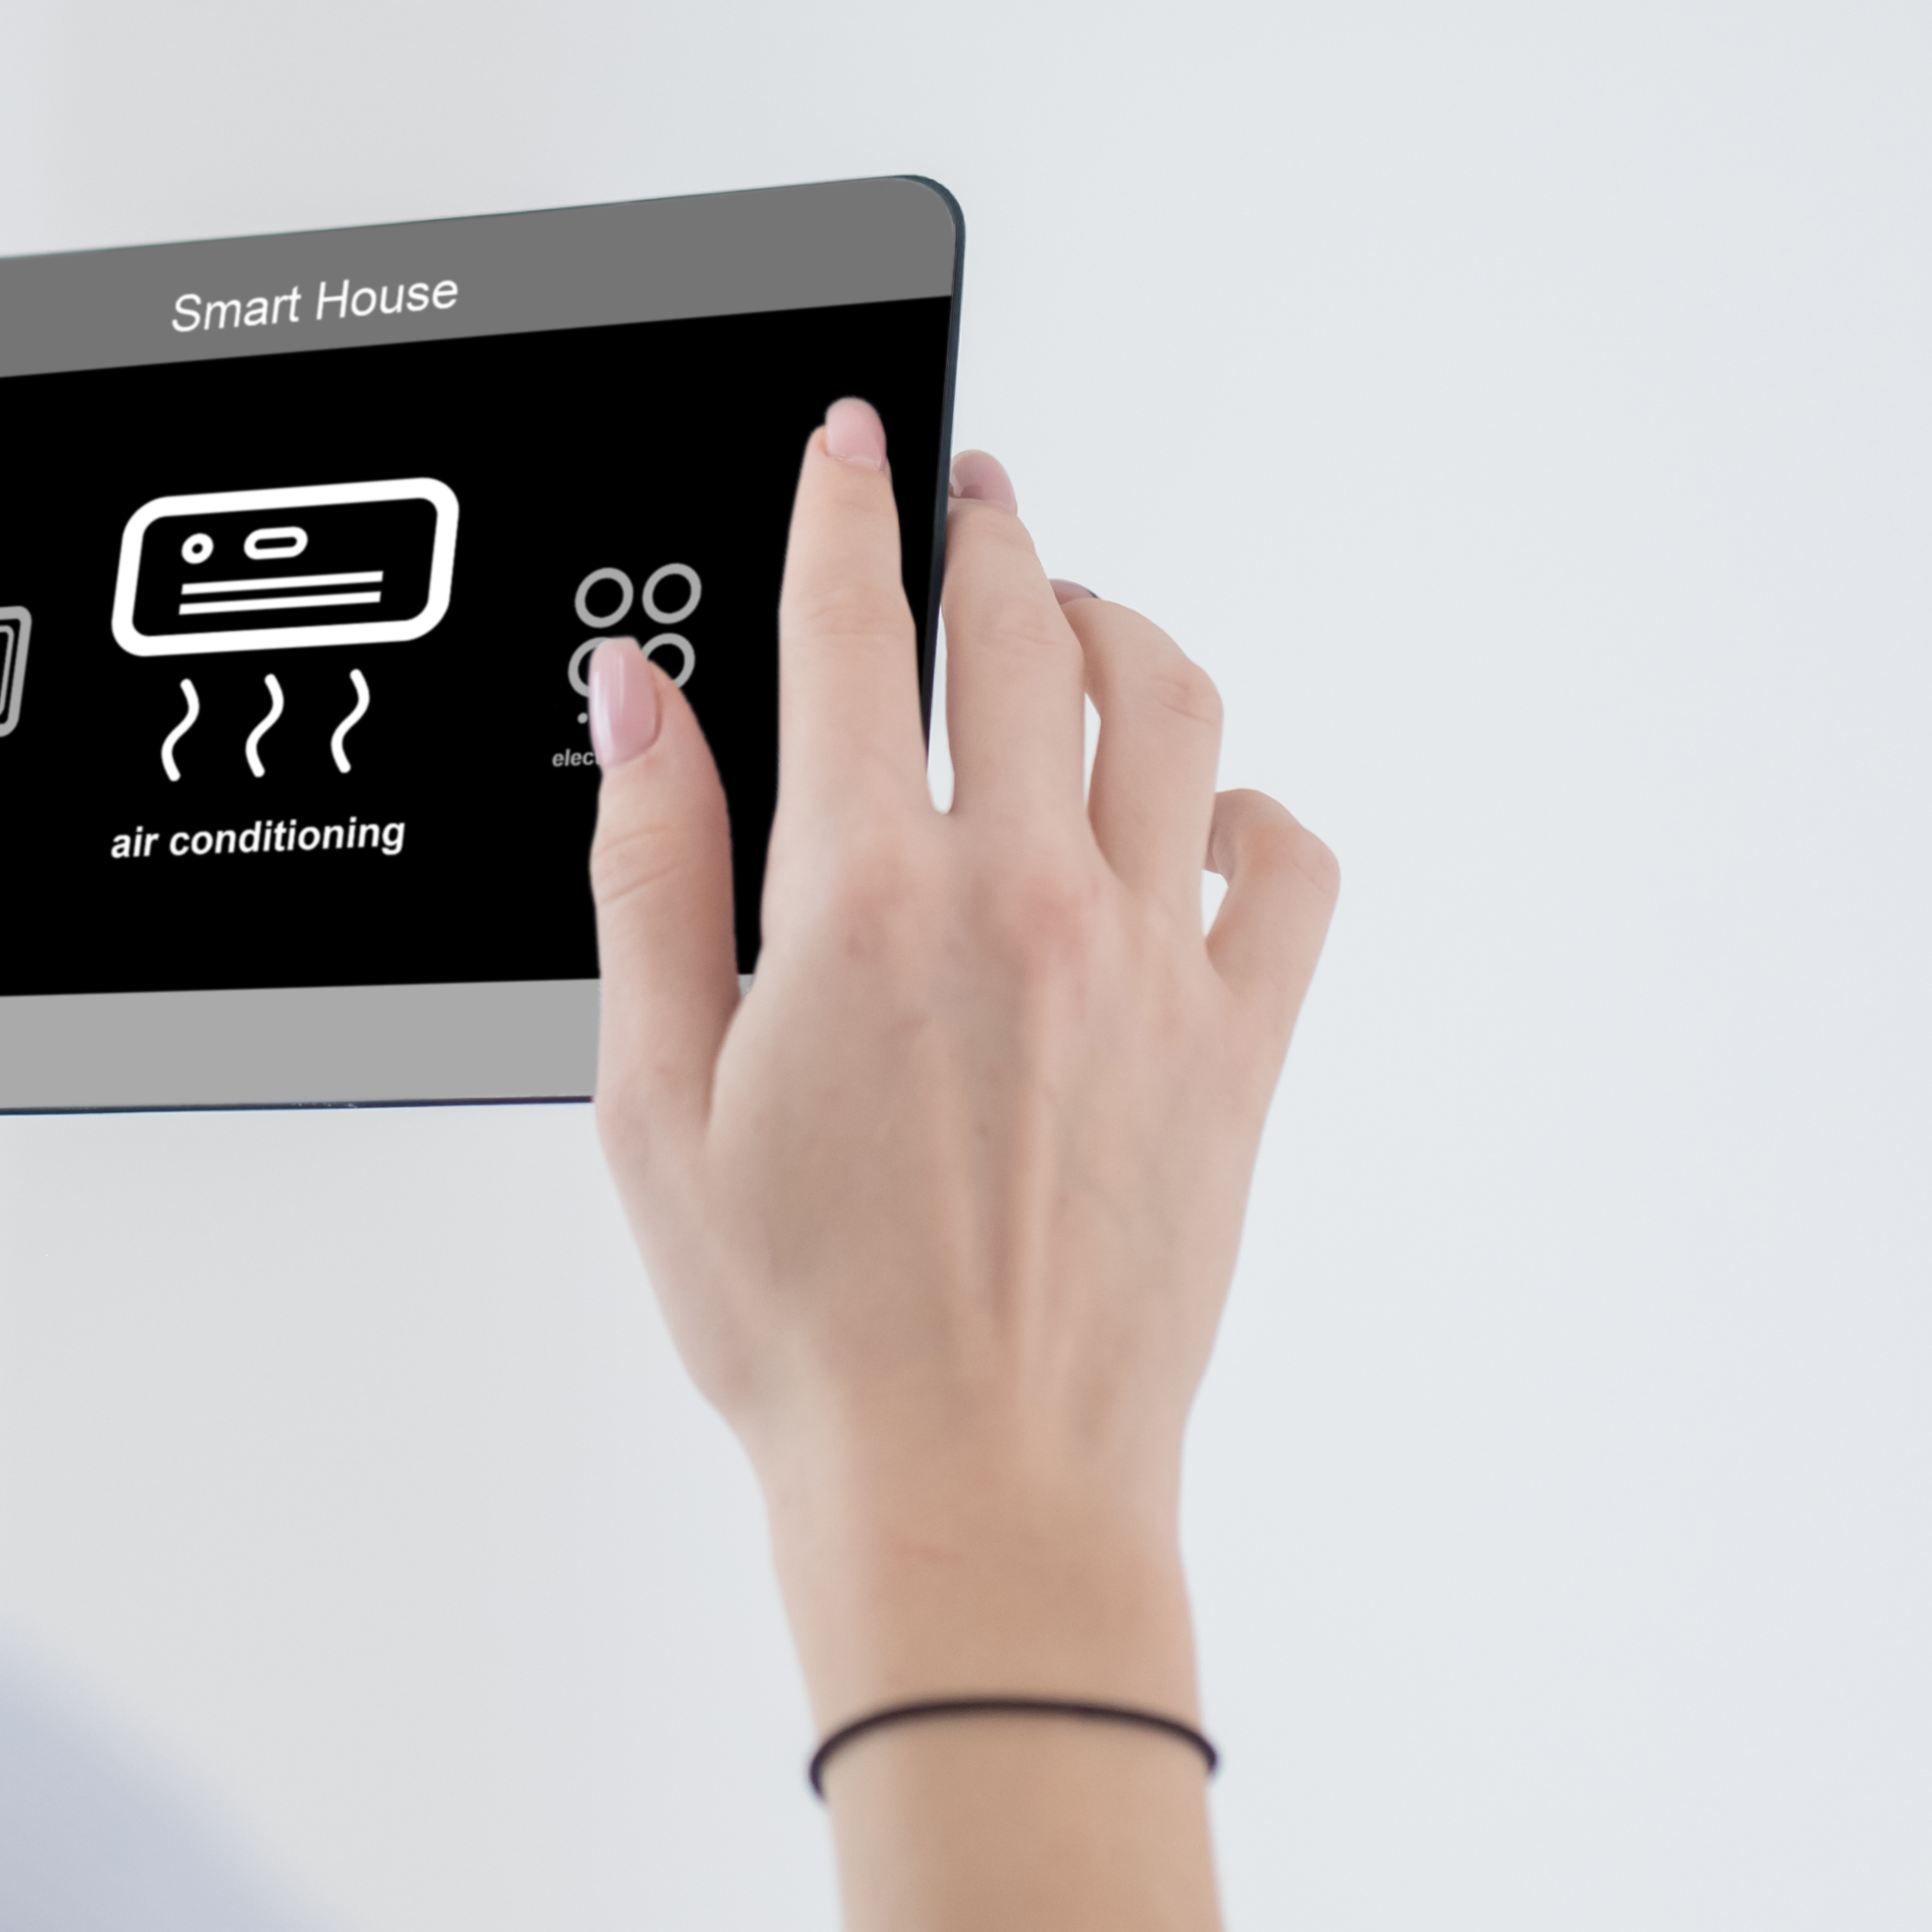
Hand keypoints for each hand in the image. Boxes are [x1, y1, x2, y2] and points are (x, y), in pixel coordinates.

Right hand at [586, 407, 1336, 1724]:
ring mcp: (1152, 965)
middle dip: (987, 533)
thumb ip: (651, 866)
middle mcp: (1022, 900)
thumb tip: (641, 702)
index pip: (853, 628)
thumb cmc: (806, 1330)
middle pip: (1025, 629)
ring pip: (1174, 707)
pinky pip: (1290, 864)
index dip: (847, 506)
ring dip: (1120, 631)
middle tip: (966, 501)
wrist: (972, 1490)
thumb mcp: (654, 1095)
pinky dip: (1252, 809)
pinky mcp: (1240, 1045)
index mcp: (862, 901)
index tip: (854, 441)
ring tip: (1075, 623)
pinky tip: (1195, 818)